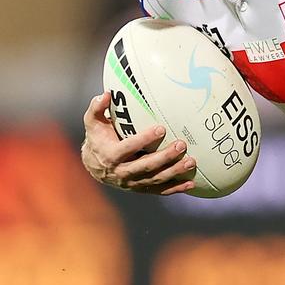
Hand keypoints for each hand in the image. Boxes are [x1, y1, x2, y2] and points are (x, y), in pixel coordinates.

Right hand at [81, 91, 195, 194]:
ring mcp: (132, 183)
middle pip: (145, 166)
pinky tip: (191, 183)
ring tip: (191, 161)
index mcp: (110, 155)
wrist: (95, 165)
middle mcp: (121, 172)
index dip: (144, 139)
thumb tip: (106, 94)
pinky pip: (159, 190)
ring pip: (155, 179)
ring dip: (174, 172)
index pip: (128, 148)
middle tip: (182, 145)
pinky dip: (175, 188)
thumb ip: (96, 108)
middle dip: (165, 157)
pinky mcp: (140, 188)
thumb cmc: (98, 138)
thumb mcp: (93, 123)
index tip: (161, 129)